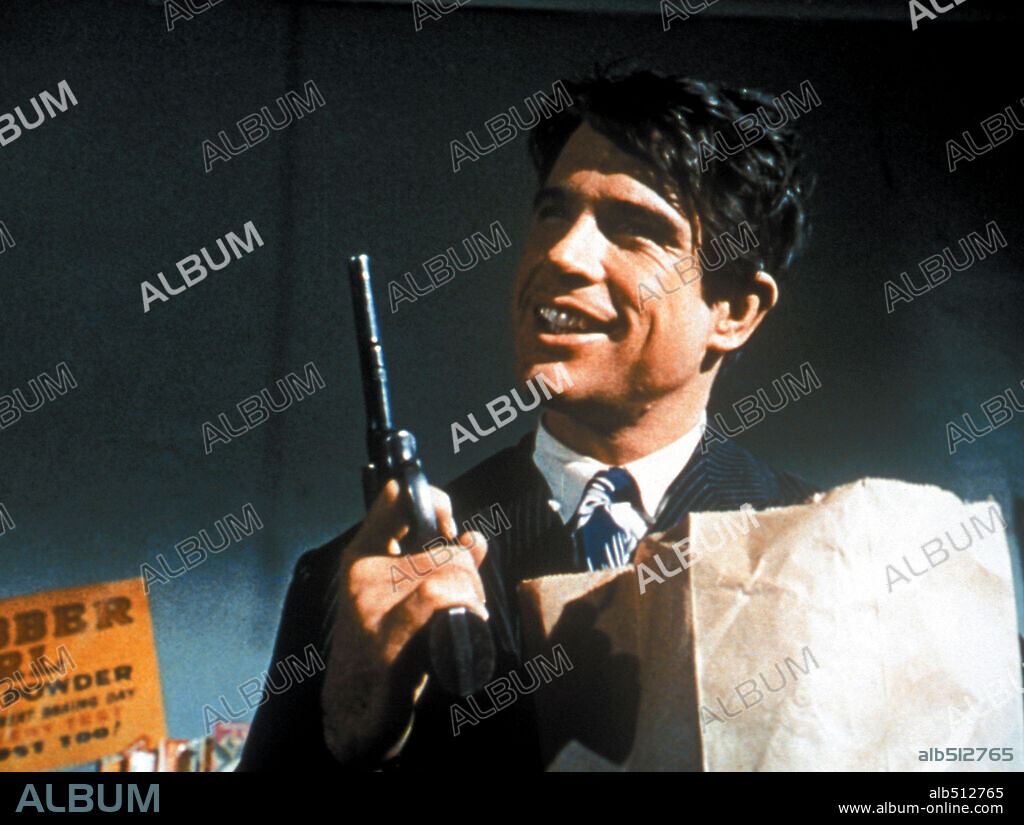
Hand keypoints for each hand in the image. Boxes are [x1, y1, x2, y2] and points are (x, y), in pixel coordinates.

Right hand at [321, 480, 487, 764]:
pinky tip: (472, 621)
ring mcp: (372, 605)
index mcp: (360, 558)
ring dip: (474, 595)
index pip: (395, 499)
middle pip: (442, 548)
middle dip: (469, 572)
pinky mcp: (388, 637)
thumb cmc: (385, 654)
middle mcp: (362, 575)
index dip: (434, 501)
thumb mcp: (403, 600)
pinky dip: (466, 604)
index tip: (451, 524)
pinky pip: (438, 595)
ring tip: (468, 618)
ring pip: (450, 571)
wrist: (355, 714)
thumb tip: (476, 538)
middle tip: (471, 599)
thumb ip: (438, 565)